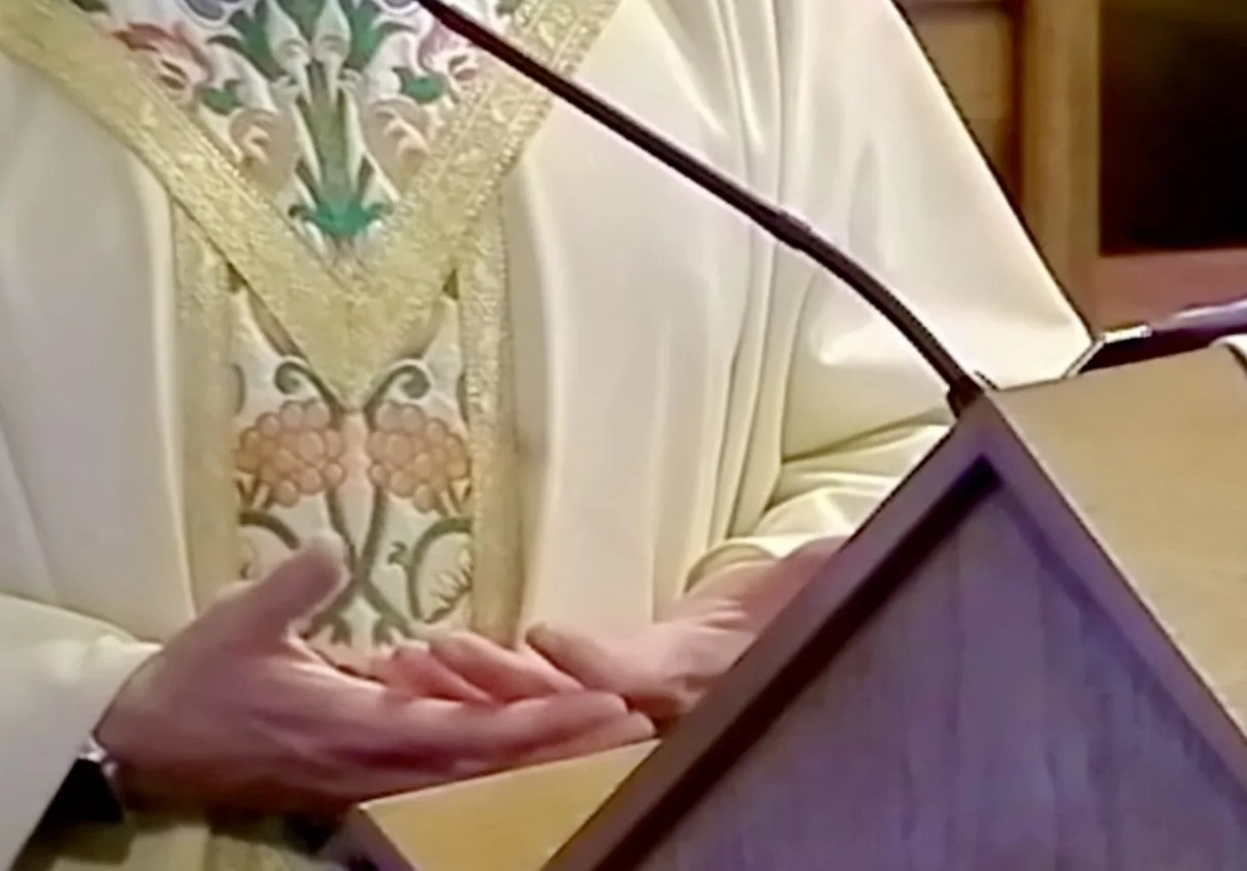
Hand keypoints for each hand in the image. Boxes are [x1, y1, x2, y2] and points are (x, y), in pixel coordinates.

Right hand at [94, 542, 654, 819]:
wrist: (150, 738)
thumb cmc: (197, 676)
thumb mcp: (242, 620)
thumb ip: (296, 586)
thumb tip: (338, 549)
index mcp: (356, 730)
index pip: (469, 737)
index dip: (540, 725)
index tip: (601, 707)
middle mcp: (373, 766)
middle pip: (490, 769)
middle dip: (562, 747)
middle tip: (634, 723)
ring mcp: (365, 778)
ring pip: (470, 776)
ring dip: (533, 754)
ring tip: (596, 729)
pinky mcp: (354, 774)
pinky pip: (435, 770)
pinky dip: (483, 755)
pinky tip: (511, 732)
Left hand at [384, 540, 841, 729]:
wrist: (793, 625)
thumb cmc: (809, 598)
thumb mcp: (819, 582)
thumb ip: (819, 570)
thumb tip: (842, 546)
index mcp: (695, 672)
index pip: (638, 675)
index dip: (594, 661)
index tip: (549, 637)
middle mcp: (649, 697)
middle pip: (564, 700)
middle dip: (495, 686)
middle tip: (429, 659)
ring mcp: (618, 693)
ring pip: (532, 700)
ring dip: (468, 680)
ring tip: (404, 659)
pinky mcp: (596, 676)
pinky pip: (528, 684)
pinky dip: (478, 670)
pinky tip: (423, 657)